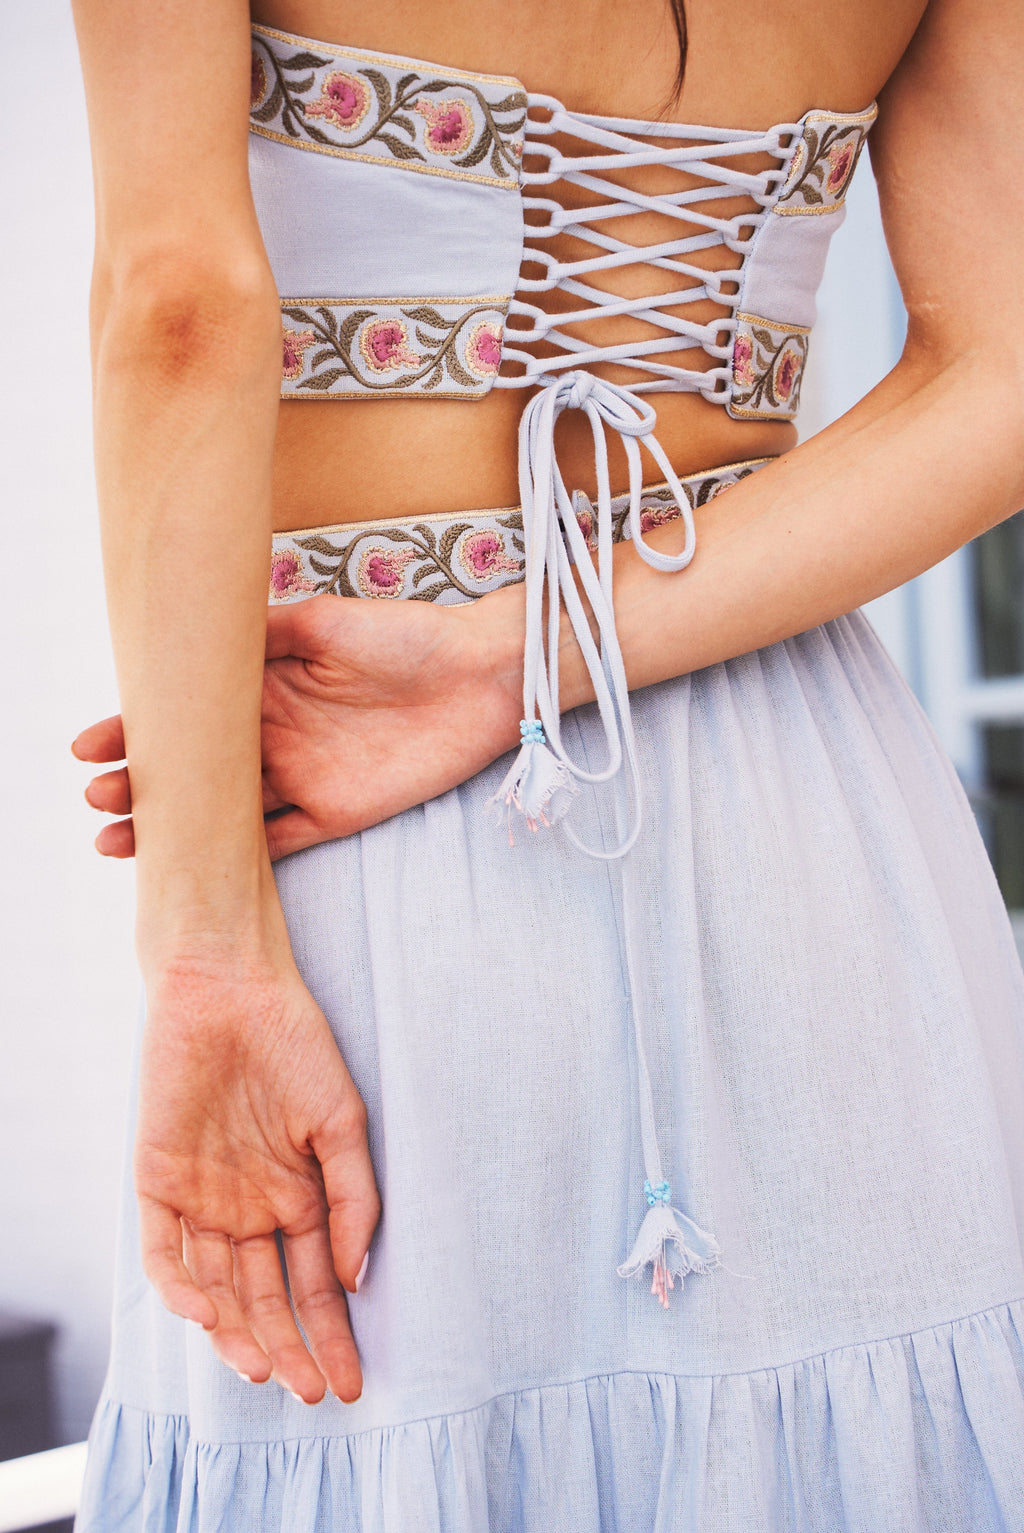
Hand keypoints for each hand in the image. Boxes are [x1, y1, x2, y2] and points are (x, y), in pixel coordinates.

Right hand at [73, 590, 525, 859]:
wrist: (479, 675)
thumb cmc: (405, 637)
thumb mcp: (320, 622)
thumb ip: (256, 637)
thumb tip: (196, 642)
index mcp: (264, 688)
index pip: (188, 717)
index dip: (134, 730)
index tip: (87, 746)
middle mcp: (274, 736)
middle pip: (195, 771)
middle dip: (141, 784)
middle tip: (98, 796)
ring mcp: (301, 778)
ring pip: (222, 813)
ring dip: (172, 827)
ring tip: (115, 839)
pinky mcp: (334, 813)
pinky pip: (274, 843)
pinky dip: (233, 856)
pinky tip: (191, 866)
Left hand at [136, 948, 379, 1403]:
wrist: (229, 988)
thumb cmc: (296, 1045)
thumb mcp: (343, 1122)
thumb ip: (354, 1199)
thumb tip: (357, 1277)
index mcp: (297, 1197)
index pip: (315, 1285)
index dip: (333, 1335)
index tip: (352, 1382)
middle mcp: (249, 1208)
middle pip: (266, 1299)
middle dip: (290, 1349)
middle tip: (313, 1391)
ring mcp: (203, 1199)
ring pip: (215, 1290)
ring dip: (238, 1334)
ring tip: (267, 1369)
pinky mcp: (158, 1182)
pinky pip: (165, 1251)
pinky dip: (183, 1288)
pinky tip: (210, 1315)